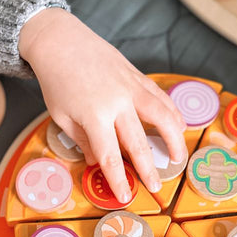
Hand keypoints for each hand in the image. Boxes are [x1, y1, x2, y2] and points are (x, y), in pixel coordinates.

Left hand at [19, 9, 186, 202]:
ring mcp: (130, 87)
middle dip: (149, 168)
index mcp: (94, 116)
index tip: (126, 197)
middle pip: (139, 142)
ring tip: (179, 157)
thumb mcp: (61, 116)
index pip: (110, 156)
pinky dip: (172, 112)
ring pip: (161, 115)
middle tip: (157, 187)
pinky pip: (160, 96)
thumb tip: (98, 161)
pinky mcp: (136, 75)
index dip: (120, 179)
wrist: (59, 40)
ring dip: (173, 139)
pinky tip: (180, 124)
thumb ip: (82, 141)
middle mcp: (117, 103)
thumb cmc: (56, 81)